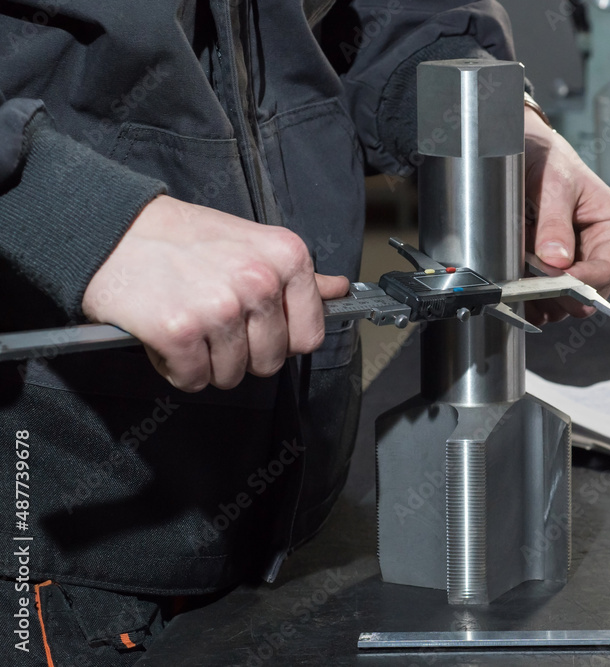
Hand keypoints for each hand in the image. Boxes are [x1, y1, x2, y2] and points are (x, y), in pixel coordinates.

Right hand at [82, 195, 347, 391]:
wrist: (112, 228)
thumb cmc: (183, 238)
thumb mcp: (252, 244)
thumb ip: (296, 276)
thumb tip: (339, 291)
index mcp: (287, 258)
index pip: (309, 336)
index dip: (279, 339)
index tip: (254, 324)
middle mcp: (260, 281)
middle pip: (270, 360)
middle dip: (240, 353)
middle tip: (211, 322)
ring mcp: (221, 308)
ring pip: (232, 375)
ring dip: (206, 361)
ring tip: (187, 322)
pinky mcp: (180, 332)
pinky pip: (193, 380)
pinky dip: (175, 367)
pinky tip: (165, 335)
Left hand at [523, 109, 609, 323]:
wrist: (530, 157)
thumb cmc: (551, 162)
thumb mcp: (553, 183)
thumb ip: (554, 221)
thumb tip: (557, 261)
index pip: (605, 273)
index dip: (574, 280)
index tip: (545, 274)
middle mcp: (608, 257)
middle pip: (585, 296)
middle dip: (553, 289)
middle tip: (524, 269)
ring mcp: (584, 271)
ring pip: (565, 306)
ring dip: (537, 292)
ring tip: (517, 262)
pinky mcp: (561, 280)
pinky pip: (547, 306)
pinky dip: (528, 299)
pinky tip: (514, 277)